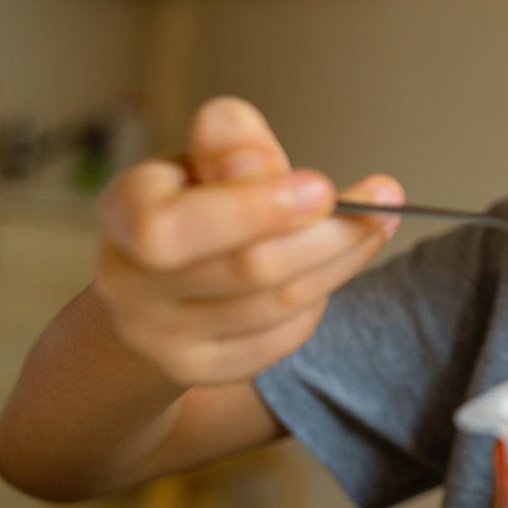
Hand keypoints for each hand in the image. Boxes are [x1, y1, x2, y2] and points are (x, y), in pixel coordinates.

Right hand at [92, 96, 401, 386]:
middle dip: (328, 235)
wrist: (159, 290)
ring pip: (276, 303)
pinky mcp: (199, 369)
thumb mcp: (206, 161)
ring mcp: (160, 336)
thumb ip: (230, 146)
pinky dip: (318, 299)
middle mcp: (129, 281)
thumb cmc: (197, 209)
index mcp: (125, 212)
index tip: (322, 187)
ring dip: (341, 259)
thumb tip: (240, 138)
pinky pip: (282, 337)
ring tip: (377, 222)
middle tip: (382, 199)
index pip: (172, 227)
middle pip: (247, 268)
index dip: (252, 211)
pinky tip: (332, 267)